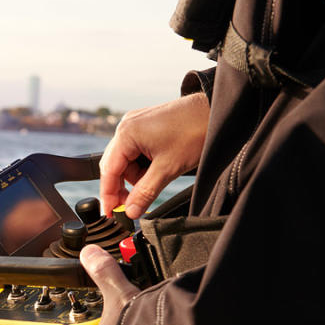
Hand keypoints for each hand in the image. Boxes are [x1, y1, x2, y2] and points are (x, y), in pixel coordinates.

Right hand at [99, 92, 209, 218]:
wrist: (215, 111)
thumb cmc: (194, 132)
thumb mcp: (168, 169)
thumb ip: (145, 193)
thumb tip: (131, 211)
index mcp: (126, 134)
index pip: (109, 171)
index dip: (108, 195)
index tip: (110, 213)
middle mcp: (127, 126)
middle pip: (115, 165)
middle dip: (123, 186)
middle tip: (132, 205)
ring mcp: (136, 124)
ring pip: (126, 159)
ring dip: (137, 175)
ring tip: (156, 179)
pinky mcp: (146, 125)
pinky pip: (136, 150)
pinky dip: (144, 164)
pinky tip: (157, 169)